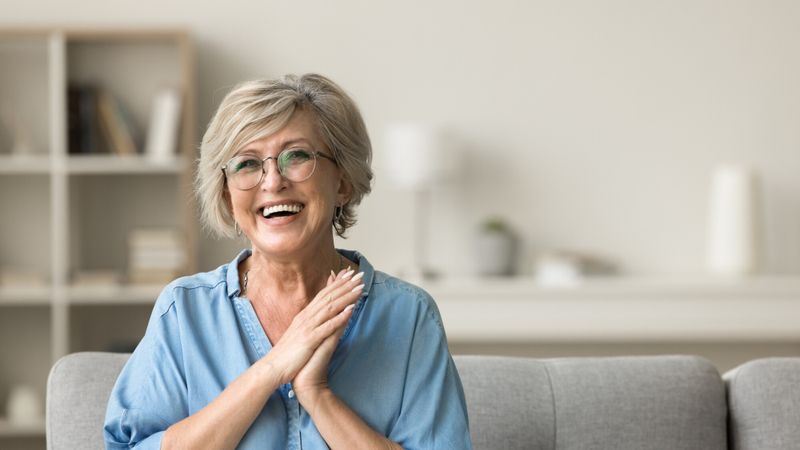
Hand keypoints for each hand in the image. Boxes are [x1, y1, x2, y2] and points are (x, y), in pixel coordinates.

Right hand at [264, 268, 362, 384]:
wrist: (273, 368)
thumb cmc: (288, 353)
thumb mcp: (299, 333)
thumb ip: (310, 321)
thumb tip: (319, 313)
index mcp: (304, 315)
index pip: (323, 294)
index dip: (337, 283)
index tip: (350, 274)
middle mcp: (306, 317)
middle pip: (328, 297)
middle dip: (345, 285)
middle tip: (360, 275)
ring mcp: (307, 327)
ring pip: (330, 308)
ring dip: (346, 297)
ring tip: (360, 288)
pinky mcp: (309, 339)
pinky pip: (327, 326)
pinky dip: (340, 317)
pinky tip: (351, 309)